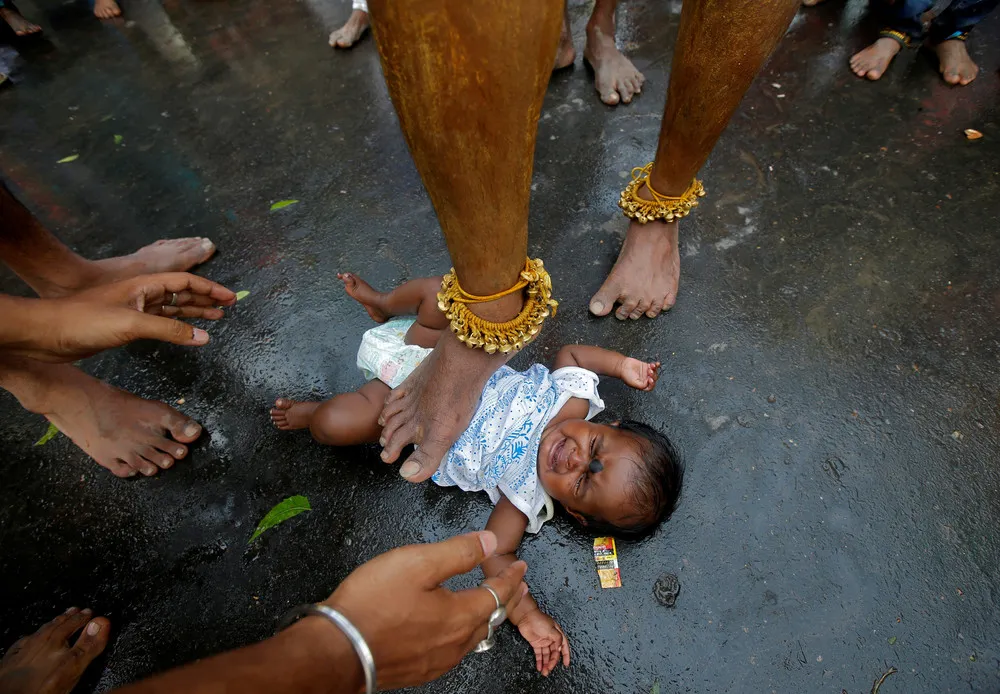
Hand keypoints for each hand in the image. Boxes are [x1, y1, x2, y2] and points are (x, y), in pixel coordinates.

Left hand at [5, 273, 235, 361]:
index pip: (185, 283)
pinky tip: (188, 335)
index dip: (209, 289)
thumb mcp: (132, 324)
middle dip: (206, 299)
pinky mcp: (127, 327)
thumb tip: (204, 337)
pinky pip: (161, 325)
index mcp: (144, 286)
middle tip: (229, 306)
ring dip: (194, 313)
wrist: (48, 333)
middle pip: (181, 294)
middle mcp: (142, 295)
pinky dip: (177, 329)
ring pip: (173, 310)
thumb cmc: (85, 321)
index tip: (230, 297)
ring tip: (217, 318)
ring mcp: (135, 311)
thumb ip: (170, 332)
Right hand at [323, 531, 527, 689]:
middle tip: (515, 587)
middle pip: (490, 619)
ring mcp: (436, 660)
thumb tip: (488, 543)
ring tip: (489, 606)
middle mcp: (454, 643)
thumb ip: (458, 551)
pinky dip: (463, 633)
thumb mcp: (417, 563)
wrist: (336, 650)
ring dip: (485, 617)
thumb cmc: (372, 604)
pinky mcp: (417, 670)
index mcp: (459, 615)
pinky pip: (452, 651)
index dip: (510, 577)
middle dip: (504, 599)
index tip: (520, 567)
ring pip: (472, 638)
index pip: (497, 593)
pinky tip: (453, 630)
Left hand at [516, 609, 570, 675]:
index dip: (566, 655)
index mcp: (557, 634)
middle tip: (549, 669)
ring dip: (546, 663)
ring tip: (544, 672)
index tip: (566, 664)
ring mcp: (543, 642)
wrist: (525, 617)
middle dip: (552, 662)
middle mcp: (551, 639)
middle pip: (554, 653)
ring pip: (546, 655)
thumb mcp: (552, 629)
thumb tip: (560, 649)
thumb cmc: (539, 620)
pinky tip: (539, 667)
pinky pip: (539, 654)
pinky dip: (539, 661)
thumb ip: (557, 639)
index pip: (564, 646)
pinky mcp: (536, 644)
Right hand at [621, 358, 659, 390]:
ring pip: (654, 372)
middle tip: (649, 372)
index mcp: (642, 385)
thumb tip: (648, 384)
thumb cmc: (625, 375)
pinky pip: (653, 366)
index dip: (652, 384)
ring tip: (651, 366)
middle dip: (653, 375)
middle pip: (653, 379)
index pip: (650, 387)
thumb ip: (641, 385)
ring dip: (654, 370)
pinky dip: (656, 365)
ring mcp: (646, 373)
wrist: (622, 365)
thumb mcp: (633, 383)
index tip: (650, 379)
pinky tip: (657, 364)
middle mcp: (645, 380)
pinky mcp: (646, 367)